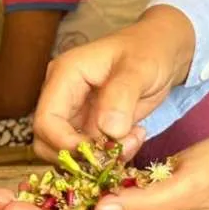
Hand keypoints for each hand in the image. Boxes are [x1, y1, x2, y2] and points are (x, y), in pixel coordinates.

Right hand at [32, 6, 194, 160]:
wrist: (163, 51)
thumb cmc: (150, 50)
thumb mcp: (140, 67)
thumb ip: (122, 95)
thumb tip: (109, 129)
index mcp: (64, 76)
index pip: (45, 121)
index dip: (66, 144)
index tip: (100, 152)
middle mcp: (62, 96)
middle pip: (48, 142)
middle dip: (81, 156)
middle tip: (119, 149)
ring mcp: (74, 113)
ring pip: (67, 152)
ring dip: (98, 159)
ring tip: (132, 141)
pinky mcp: (88, 127)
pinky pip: (88, 153)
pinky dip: (109, 156)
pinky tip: (133, 139)